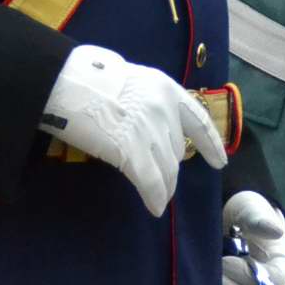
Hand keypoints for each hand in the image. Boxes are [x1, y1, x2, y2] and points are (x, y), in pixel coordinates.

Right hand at [41, 45, 225, 215]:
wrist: (64, 80)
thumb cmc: (89, 77)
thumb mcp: (129, 80)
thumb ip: (146, 101)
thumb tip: (151, 125)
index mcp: (165, 87)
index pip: (198, 120)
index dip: (211, 144)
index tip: (220, 162)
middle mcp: (163, 108)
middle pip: (177, 150)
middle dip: (171, 168)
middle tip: (162, 181)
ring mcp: (149, 129)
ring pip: (167, 170)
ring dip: (164, 188)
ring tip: (159, 199)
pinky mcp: (131, 150)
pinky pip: (150, 181)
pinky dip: (154, 197)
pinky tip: (154, 207)